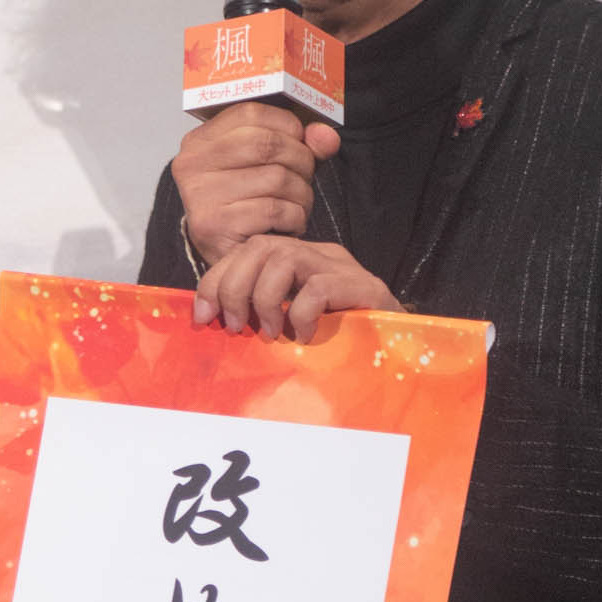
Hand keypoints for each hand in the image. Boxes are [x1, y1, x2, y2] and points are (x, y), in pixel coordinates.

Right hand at [173, 101, 341, 267]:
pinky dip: (295, 218)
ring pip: (276, 178)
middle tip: (304, 180)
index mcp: (199, 142)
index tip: (300, 142)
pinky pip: (275, 210)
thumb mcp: (271, 167)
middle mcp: (191, 165)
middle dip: (301, 161)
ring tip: (296, 207)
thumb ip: (301, 144)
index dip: (287, 125)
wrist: (230, 266)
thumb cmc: (249, 209)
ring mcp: (200, 196)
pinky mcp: (215, 226)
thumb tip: (327, 137)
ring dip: (302, 194)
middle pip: (267, 144)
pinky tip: (289, 225)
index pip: (250, 112)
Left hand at [194, 236, 402, 342]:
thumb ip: (259, 316)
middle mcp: (319, 255)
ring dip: (265, 298)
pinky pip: (319, 287)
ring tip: (272, 333)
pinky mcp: (364, 288)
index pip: (247, 251)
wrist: (399, 355)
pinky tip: (305, 335)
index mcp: (299, 261)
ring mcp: (342, 268)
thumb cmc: (339, 347)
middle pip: (260, 246)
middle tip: (238, 326)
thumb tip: (211, 320)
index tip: (203, 314)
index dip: (216, 279)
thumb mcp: (289, 328)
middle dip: (235, 286)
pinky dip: (302, 312)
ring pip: (284, 257)